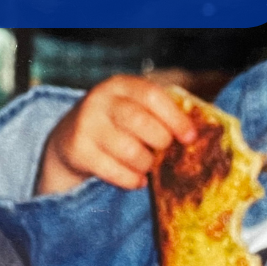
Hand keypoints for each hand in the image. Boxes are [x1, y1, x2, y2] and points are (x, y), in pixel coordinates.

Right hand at [37, 75, 196, 194]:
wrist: (69, 139)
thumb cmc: (118, 124)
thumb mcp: (135, 109)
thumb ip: (162, 115)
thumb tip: (197, 135)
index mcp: (122, 85)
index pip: (152, 96)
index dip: (175, 118)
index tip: (190, 137)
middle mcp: (101, 100)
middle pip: (140, 121)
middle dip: (160, 141)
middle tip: (164, 152)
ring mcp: (87, 125)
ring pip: (129, 150)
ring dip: (146, 164)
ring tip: (147, 166)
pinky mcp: (78, 150)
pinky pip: (114, 171)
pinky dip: (131, 180)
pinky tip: (137, 179)